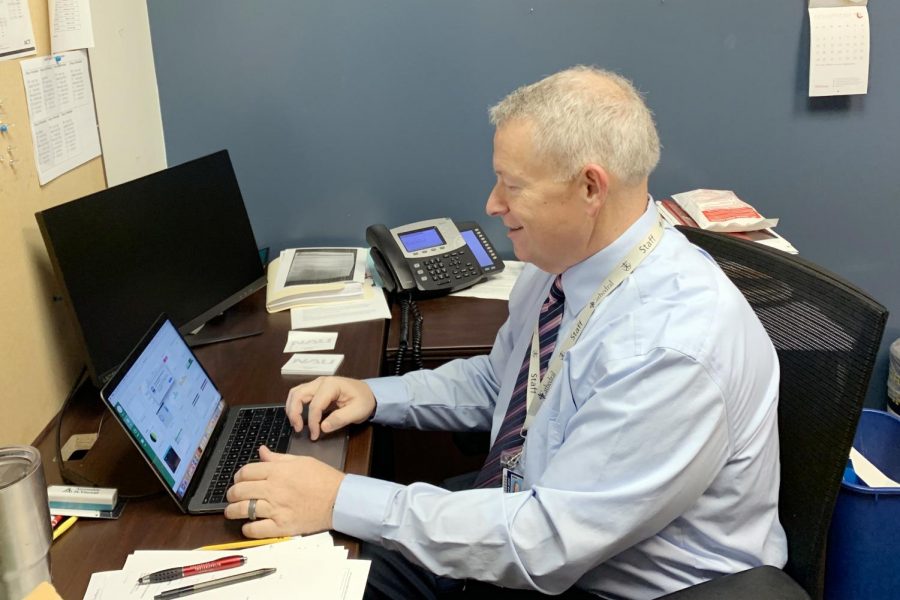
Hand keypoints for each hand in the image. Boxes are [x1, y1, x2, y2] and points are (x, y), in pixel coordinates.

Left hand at [224, 445, 344, 536]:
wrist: (339, 499)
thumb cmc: (323, 478)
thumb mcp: (301, 460)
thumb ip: (278, 458)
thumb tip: (261, 451)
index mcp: (277, 471)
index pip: (246, 472)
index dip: (238, 476)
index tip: (239, 480)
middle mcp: (273, 489)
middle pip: (240, 491)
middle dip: (232, 494)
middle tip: (232, 496)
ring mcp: (276, 509)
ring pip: (243, 510)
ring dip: (233, 511)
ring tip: (232, 511)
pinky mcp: (281, 527)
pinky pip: (255, 530)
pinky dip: (247, 529)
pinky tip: (248, 526)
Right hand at [285, 376, 375, 439]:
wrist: (370, 393)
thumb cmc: (364, 401)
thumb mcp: (357, 412)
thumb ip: (340, 419)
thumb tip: (323, 427)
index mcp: (331, 385)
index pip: (315, 405)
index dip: (313, 422)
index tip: (315, 435)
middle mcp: (321, 381)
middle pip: (298, 394)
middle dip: (294, 413)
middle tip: (298, 429)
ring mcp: (317, 383)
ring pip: (295, 392)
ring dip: (291, 408)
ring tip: (295, 424)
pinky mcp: (315, 388)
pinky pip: (299, 394)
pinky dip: (295, 405)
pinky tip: (297, 416)